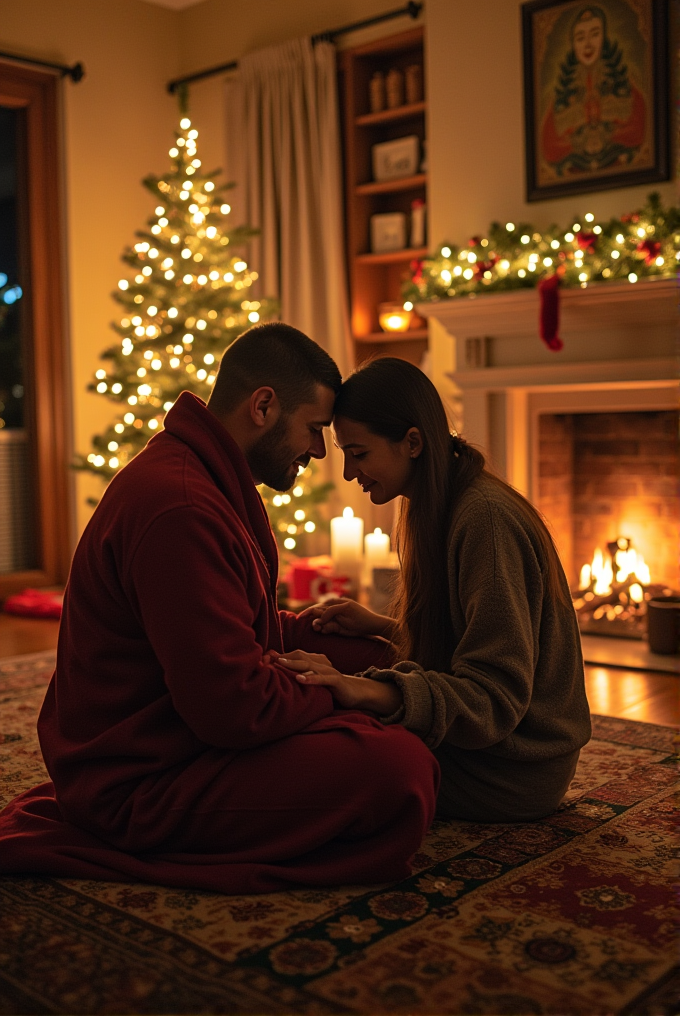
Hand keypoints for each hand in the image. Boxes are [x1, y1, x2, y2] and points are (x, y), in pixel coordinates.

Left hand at [272, 649, 402, 713]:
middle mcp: (321, 662)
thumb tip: (278, 670)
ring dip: (294, 664)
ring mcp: (329, 670)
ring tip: (280, 663)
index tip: (264, 658)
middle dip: (283, 657)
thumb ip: (298, 674)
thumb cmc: (330, 687)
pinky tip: (300, 679)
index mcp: (315, 660)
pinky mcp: (336, 681)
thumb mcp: (312, 680)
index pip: (295, 654)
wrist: (356, 692)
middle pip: (300, 656)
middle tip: (267, 658)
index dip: (280, 656)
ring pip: (310, 665)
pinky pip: (323, 678)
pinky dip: (311, 678)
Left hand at [298, 598, 395, 638]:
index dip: (310, 612)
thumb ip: (330, 627)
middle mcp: (338, 604)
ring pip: (325, 607)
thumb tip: (318, 626)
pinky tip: (322, 621)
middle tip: (300, 617)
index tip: (300, 617)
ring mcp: (343, 603)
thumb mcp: (341, 629)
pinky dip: (326, 614)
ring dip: (317, 614)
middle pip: (320, 606)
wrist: (374, 626)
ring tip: (313, 624)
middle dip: (309, 612)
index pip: (320, 608)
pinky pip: (333, 608)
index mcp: (336, 609)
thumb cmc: (358, 628)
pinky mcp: (348, 605)